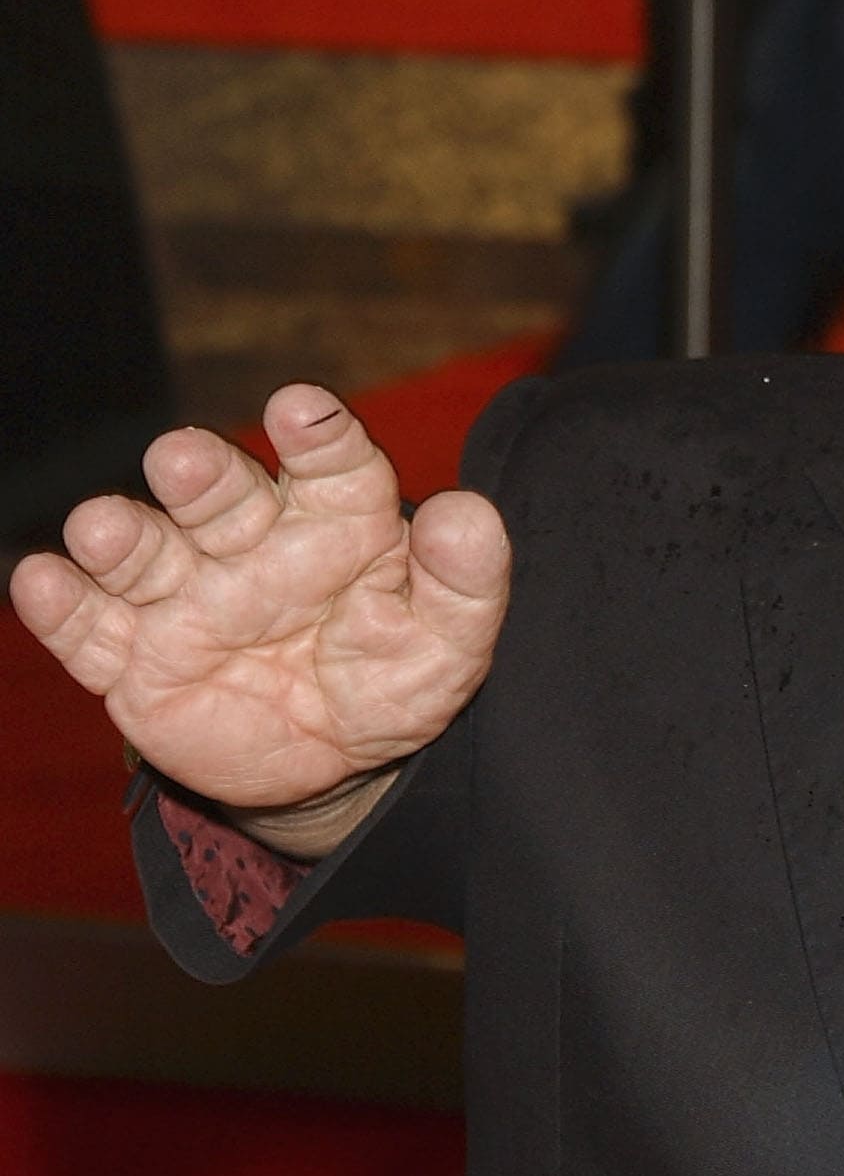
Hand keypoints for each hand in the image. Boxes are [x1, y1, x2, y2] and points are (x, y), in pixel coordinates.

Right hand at [9, 385, 509, 849]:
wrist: (328, 764)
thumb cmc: (388, 679)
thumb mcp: (446, 645)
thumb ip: (465, 583)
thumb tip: (470, 514)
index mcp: (335, 524)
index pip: (332, 467)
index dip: (319, 435)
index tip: (304, 411)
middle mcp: (249, 543)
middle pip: (222, 495)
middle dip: (201, 473)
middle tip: (187, 458)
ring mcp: (185, 597)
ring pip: (146, 553)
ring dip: (121, 535)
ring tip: (104, 526)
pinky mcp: (134, 658)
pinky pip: (93, 631)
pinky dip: (63, 607)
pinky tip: (42, 583)